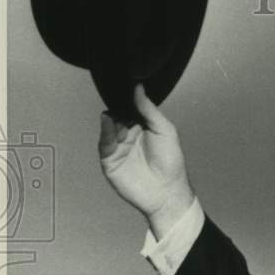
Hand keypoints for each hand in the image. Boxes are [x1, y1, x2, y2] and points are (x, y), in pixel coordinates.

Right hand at [99, 84, 194, 238]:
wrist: (166, 191)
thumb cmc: (171, 162)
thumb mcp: (164, 129)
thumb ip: (149, 109)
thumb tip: (137, 87)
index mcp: (142, 127)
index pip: (130, 108)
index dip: (127, 98)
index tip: (124, 83)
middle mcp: (128, 135)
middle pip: (117, 115)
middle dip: (117, 105)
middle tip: (117, 93)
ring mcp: (118, 148)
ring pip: (108, 127)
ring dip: (111, 117)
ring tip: (116, 109)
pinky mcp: (109, 160)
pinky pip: (104, 143)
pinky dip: (104, 130)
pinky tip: (108, 119)